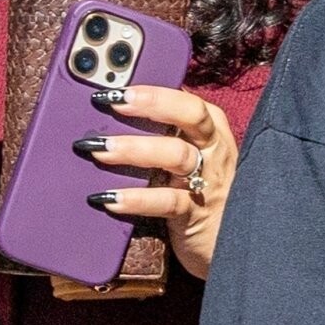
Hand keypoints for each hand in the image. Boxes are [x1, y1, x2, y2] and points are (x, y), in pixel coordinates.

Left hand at [78, 85, 237, 280]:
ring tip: (99, 150)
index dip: (151, 87)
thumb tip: (102, 119)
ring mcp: (209, 180)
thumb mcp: (183, 156)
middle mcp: (214, 148)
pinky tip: (109, 198)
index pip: (184, 97)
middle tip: (110, 101)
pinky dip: (137, 198)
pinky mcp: (197, 214)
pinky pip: (167, 201)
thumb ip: (159, 134)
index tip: (116, 82)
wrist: (225, 242)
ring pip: (177, 154)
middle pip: (190, 114)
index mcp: (210, 128)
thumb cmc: (195, 191)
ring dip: (135, 149)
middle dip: (151, 104)